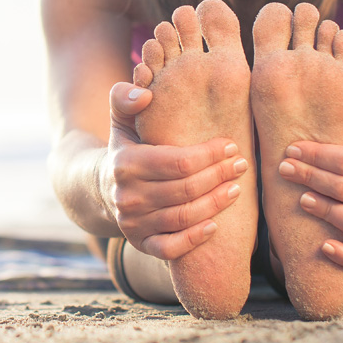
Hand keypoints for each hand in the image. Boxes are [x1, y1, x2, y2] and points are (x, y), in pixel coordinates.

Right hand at [101, 81, 248, 260]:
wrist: (102, 187)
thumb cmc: (125, 147)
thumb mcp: (121, 119)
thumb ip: (125, 97)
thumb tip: (144, 94)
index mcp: (125, 164)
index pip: (178, 163)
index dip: (210, 155)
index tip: (231, 146)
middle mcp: (127, 197)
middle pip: (186, 190)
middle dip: (219, 176)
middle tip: (241, 165)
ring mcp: (133, 224)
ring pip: (184, 218)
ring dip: (216, 204)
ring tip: (236, 188)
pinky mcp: (140, 244)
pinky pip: (170, 249)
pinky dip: (194, 239)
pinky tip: (215, 226)